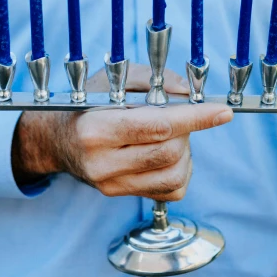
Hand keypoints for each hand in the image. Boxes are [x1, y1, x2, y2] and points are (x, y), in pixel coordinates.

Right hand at [12, 64, 232, 200]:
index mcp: (96, 129)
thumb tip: (189, 92)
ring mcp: (111, 184)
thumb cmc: (87, 103)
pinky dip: (180, 171)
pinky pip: (171, 192)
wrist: (54, 139)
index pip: (158, 126)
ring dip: (185, 151)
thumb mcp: (112, 80)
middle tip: (178, 115)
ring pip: (174, 175)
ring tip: (171, 134)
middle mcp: (102, 163)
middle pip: (169, 152)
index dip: (195, 118)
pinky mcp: (121, 195)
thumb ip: (152, 80)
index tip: (222, 111)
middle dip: (186, 130)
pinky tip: (167, 153)